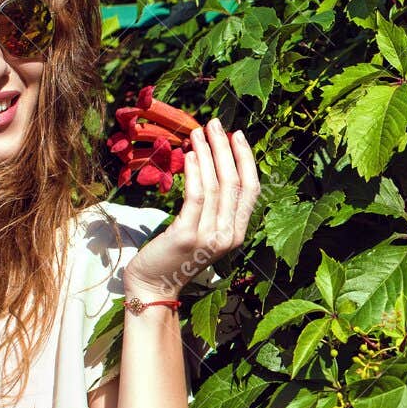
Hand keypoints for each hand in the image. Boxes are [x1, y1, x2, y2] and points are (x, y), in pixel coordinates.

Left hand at [121, 118, 258, 299]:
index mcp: (237, 233)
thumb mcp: (203, 231)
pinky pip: (195, 197)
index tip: (237, 134)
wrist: (155, 284)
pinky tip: (190, 155)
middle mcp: (229, 236)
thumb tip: (212, 163)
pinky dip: (195, 172)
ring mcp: (209, 238)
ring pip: (215, 186)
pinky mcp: (186, 236)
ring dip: (208, 153)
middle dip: (225, 148)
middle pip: (234, 183)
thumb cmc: (175, 254)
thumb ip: (214, 207)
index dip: (246, 159)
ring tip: (197, 132)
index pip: (251, 189)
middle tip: (215, 123)